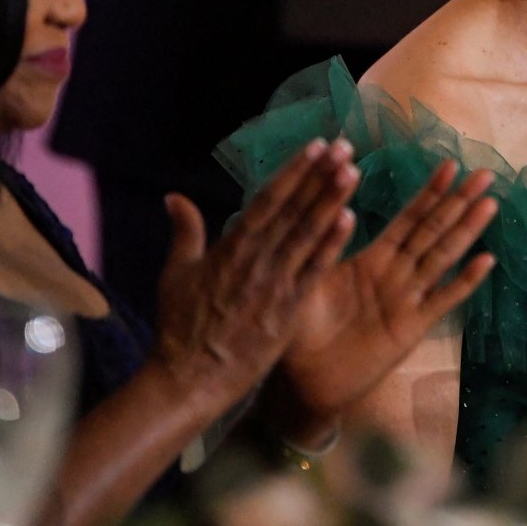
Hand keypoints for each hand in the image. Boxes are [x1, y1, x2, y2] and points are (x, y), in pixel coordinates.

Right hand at [151, 140, 358, 413]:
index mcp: (231, 247)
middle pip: (294, 209)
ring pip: (308, 234)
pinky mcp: (289, 310)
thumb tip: (173, 196)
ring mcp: (275, 284)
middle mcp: (256, 259)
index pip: (268, 198)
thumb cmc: (180, 328)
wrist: (190, 379)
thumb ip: (185, 232)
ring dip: (332, 200)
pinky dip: (332, 245)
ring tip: (353, 171)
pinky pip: (314, 271)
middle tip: (346, 145)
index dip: (294, 170)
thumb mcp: (176, 274)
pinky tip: (351, 219)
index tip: (316, 145)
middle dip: (320, 175)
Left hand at [274, 161, 497, 432]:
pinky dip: (464, 281)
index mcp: (372, 260)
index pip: (408, 218)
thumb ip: (324, 246)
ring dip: (467, 231)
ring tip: (489, 203)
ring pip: (443, 258)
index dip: (429, 192)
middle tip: (484, 172)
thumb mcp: (309, 278)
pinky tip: (486, 260)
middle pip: (433, 231)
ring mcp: (407, 302)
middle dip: (458, 201)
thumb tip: (335, 207)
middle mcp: (396, 276)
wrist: (302, 382)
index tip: (449, 162)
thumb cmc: (301, 330)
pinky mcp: (411, 329)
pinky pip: (442, 301)